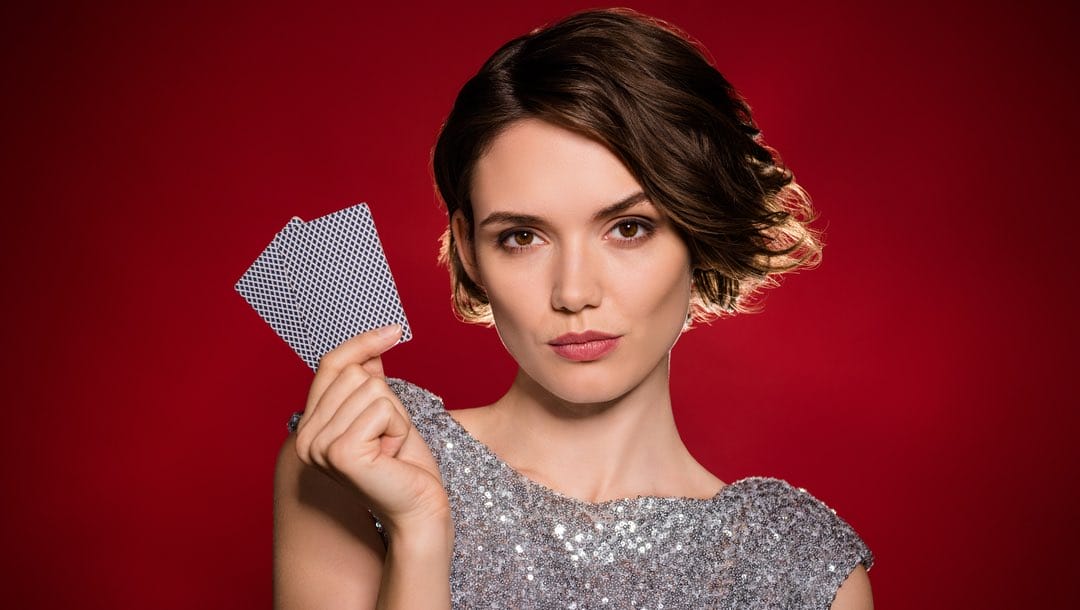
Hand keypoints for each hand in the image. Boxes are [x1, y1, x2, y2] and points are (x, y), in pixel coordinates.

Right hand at [293, 324, 449, 534]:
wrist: (420, 509)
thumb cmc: (405, 466)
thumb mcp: (385, 415)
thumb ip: (368, 384)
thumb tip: (367, 351)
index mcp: (310, 427)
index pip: (331, 364)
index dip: (362, 343)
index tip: (394, 330)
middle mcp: (305, 438)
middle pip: (356, 373)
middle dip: (387, 401)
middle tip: (388, 438)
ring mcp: (319, 446)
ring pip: (372, 388)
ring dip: (395, 417)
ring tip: (390, 448)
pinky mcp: (341, 452)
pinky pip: (382, 408)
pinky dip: (399, 428)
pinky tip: (392, 455)